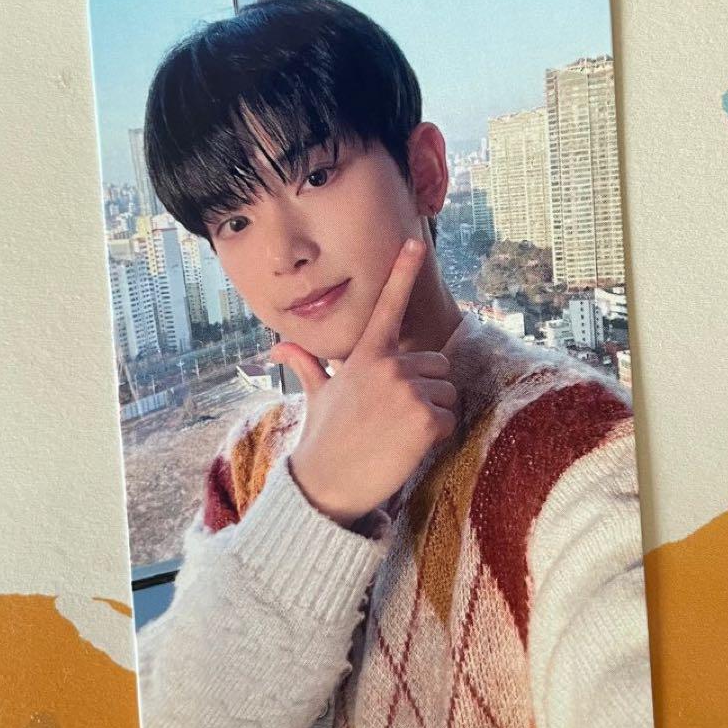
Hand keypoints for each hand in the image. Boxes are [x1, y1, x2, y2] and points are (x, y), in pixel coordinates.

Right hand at [270, 238, 458, 528]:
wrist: (326, 485)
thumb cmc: (324, 439)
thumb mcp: (316, 395)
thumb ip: (307, 364)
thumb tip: (277, 347)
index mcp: (365, 356)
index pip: (387, 307)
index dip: (402, 272)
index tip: (416, 242)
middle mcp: (389, 366)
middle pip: (436, 365)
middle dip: (426, 390)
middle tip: (395, 418)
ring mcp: (408, 391)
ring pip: (448, 393)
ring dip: (434, 413)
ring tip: (400, 433)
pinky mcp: (424, 419)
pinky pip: (450, 420)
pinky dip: (437, 438)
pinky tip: (408, 448)